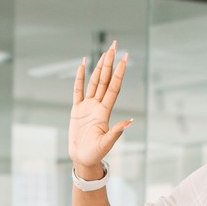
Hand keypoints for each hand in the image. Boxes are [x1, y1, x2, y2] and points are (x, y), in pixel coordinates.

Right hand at [68, 42, 130, 174]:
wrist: (83, 159)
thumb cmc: (95, 154)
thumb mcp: (106, 144)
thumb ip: (116, 132)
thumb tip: (130, 122)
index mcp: (105, 112)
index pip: (113, 87)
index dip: (119, 72)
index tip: (125, 58)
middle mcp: (98, 105)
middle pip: (105, 79)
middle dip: (110, 62)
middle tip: (115, 46)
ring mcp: (87, 106)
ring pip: (94, 82)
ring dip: (100, 67)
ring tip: (105, 52)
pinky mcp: (77, 110)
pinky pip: (78, 90)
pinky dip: (80, 77)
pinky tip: (83, 65)